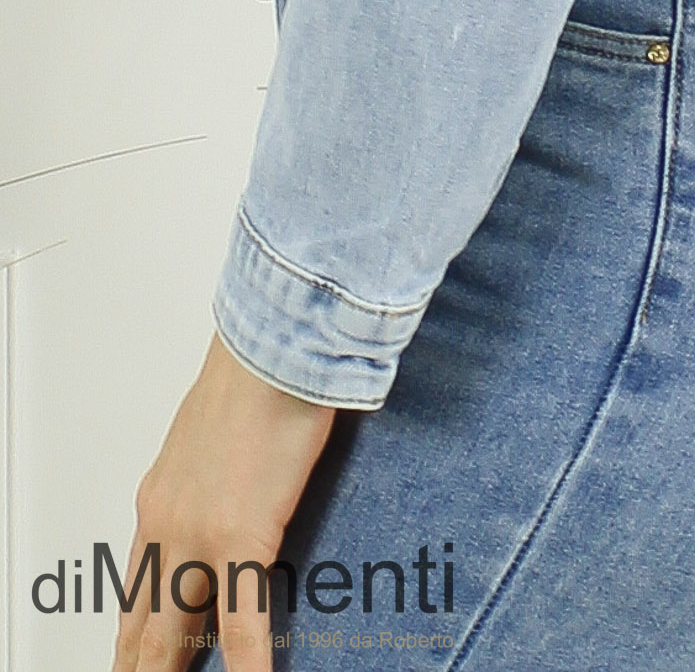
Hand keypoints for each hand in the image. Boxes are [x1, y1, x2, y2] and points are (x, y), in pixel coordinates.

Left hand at [111, 331, 335, 671]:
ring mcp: (200, 536)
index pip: (137, 589)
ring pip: (175, 634)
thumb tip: (224, 494)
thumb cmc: (254, 373)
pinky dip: (248, 663)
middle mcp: (166, 525)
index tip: (133, 659)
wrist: (273, 343)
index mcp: (159, 500)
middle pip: (146, 624)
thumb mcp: (211, 435)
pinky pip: (245, 619)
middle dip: (141, 667)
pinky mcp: (243, 533)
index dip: (132, 637)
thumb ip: (208, 478)